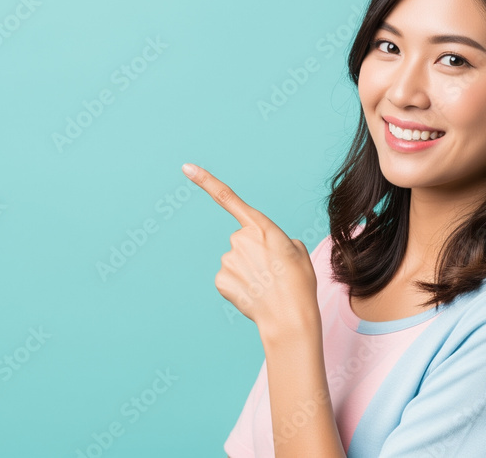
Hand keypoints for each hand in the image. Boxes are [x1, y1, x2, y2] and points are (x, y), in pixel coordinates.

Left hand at [182, 162, 321, 342]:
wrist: (290, 317)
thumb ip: (280, 240)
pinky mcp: (220, 279)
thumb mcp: (298, 252)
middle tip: (272, 272)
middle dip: (253, 254)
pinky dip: (238, 287)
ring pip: (235, 262)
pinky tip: (253, 294)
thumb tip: (271, 247)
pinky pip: (228, 279)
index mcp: (261, 226)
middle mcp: (239, 238)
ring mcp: (228, 259)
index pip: (227, 197)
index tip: (186, 168)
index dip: (205, 181)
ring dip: (247, 272)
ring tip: (265, 286)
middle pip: (241, 242)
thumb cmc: (299, 284)